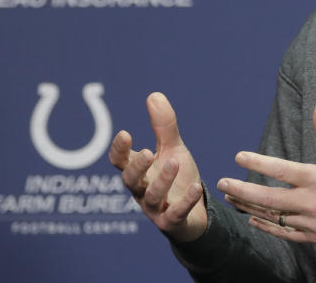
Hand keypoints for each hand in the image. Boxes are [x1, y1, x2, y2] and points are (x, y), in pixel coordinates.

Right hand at [109, 92, 207, 241]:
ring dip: (162, 180)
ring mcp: (157, 208)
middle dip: (137, 167)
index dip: (119, 150)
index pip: (120, 162)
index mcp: (140, 172)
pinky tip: (195, 188)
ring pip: (152, 197)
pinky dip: (185, 201)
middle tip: (148, 152)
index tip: (125, 134)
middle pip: (131, 181)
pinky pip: (175, 214)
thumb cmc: (178, 177)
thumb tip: (154, 95)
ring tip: (175, 161)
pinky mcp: (173, 221)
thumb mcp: (173, 149)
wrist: (196, 212)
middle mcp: (143, 190)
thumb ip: (163, 126)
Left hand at [218, 101, 315, 245]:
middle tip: (222, 182)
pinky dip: (267, 226)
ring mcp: (312, 222)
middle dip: (242, 190)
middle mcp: (312, 202)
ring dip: (249, 207)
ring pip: (273, 216)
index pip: (282, 170)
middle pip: (269, 198)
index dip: (258, 163)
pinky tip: (254, 219)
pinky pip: (284, 233)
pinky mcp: (314, 236)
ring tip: (231, 198)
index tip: (239, 156)